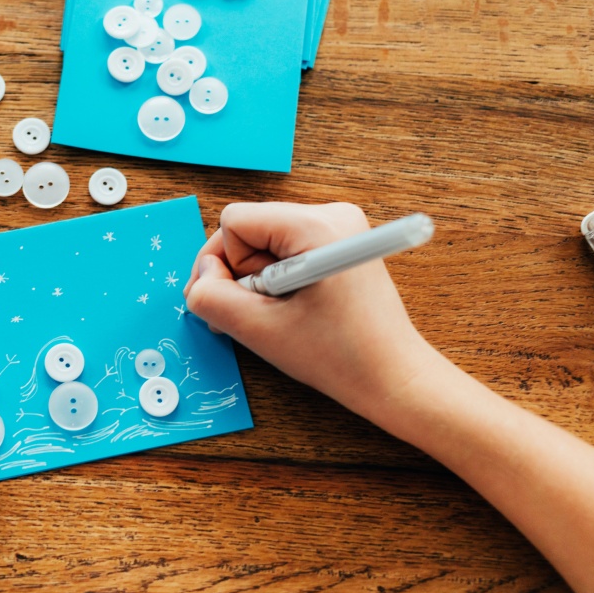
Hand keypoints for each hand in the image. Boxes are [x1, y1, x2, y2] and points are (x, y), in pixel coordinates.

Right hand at [184, 202, 435, 421]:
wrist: (392, 377)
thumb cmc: (339, 357)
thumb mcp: (258, 330)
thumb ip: (211, 298)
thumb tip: (201, 276)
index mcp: (317, 226)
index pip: (234, 222)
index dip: (226, 266)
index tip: (248, 304)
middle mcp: (331, 214)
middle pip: (249, 229)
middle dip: (241, 274)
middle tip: (261, 315)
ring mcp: (339, 227)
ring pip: (263, 241)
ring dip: (258, 281)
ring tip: (281, 315)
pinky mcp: (339, 243)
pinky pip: (284, 250)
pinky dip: (276, 280)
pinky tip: (292, 308)